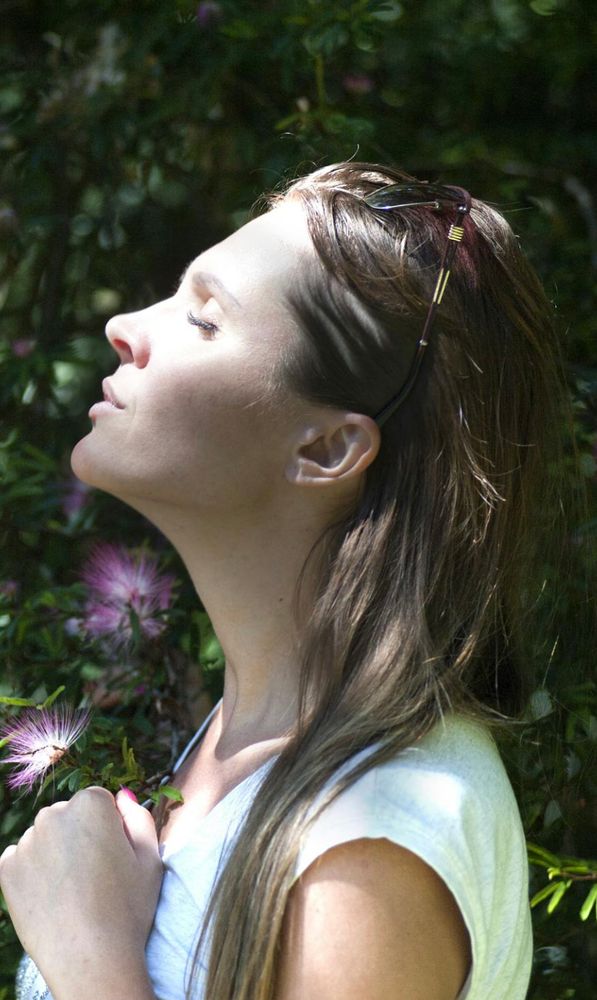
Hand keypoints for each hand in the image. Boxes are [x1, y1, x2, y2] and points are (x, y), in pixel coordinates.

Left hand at [0, 787, 162, 998]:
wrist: (90, 960)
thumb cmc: (127, 909)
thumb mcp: (150, 859)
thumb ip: (138, 819)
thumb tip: (122, 797)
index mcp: (90, 805)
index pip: (99, 801)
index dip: (110, 829)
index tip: (114, 857)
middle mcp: (53, 815)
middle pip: (68, 816)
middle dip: (80, 836)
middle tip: (94, 877)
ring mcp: (26, 842)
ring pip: (45, 838)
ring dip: (56, 853)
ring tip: (73, 892)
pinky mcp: (6, 869)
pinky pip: (22, 859)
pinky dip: (34, 872)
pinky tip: (52, 897)